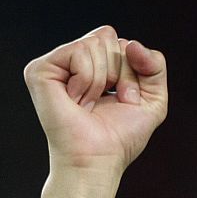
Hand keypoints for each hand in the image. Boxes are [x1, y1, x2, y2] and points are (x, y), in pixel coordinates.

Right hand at [24, 26, 168, 183]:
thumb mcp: (153, 100)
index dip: (132, 73)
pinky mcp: (40, 69)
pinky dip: (87, 79)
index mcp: (95, 65)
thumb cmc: (120, 138)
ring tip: (88, 104)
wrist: (97, 160)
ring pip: (95, 43)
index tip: (122, 101)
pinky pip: (79, 50)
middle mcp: (73, 62)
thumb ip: (155, 66)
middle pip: (108, 37)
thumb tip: (133, 44)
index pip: (123, 43)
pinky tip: (76, 100)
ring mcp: (55, 64)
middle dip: (119, 73)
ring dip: (102, 80)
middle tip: (104, 102)